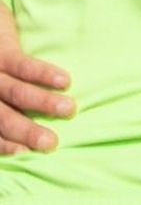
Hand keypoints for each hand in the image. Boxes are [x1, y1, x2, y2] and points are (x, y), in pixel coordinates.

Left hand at [0, 3, 73, 153]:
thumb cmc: (0, 72)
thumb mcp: (0, 95)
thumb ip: (10, 111)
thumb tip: (33, 139)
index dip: (4, 145)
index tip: (25, 154)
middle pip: (2, 116)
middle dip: (25, 131)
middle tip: (51, 142)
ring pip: (14, 92)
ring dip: (42, 102)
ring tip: (70, 109)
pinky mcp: (1, 51)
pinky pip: (22, 65)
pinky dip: (43, 73)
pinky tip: (64, 80)